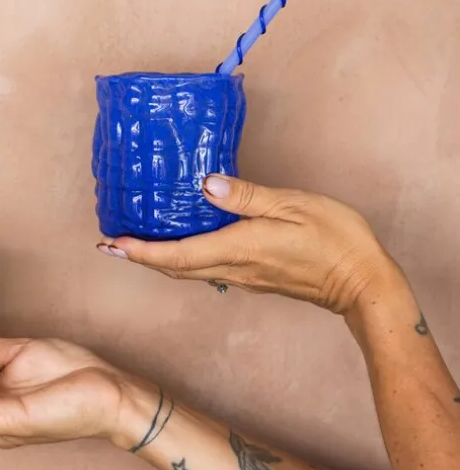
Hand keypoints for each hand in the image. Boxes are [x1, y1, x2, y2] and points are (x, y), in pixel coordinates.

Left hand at [98, 174, 400, 313]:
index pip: (175, 255)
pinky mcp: (252, 277)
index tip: (112, 245)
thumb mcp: (291, 205)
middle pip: (173, 268)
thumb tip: (205, 186)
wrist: (361, 283)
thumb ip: (245, 196)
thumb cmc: (333, 239)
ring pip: (187, 272)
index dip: (140, 252)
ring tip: (134, 245)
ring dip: (157, 260)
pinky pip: (205, 270)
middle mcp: (232, 268)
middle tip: (109, 245)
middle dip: (138, 258)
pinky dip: (181, 260)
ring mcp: (242, 277)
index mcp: (236, 249)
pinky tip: (180, 245)